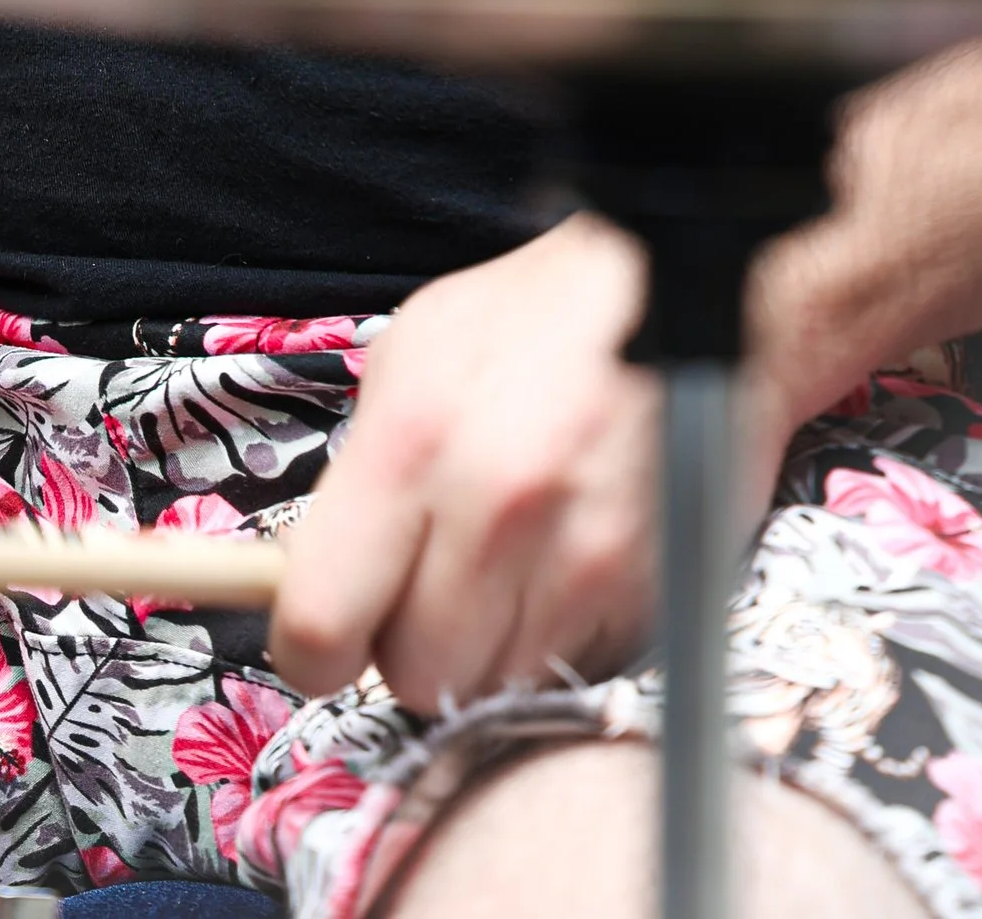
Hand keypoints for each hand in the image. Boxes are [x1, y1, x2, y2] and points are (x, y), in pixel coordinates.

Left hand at [269, 216, 794, 714]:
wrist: (671, 295)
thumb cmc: (528, 319)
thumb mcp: (410, 358)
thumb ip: (360, 475)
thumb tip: (310, 577)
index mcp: (412, 441)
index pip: (321, 621)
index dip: (313, 646)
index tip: (328, 636)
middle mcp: (493, 505)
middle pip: (414, 674)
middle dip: (414, 640)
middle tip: (436, 579)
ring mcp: (579, 555)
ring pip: (495, 687)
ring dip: (490, 645)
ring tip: (508, 562)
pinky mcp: (650, 590)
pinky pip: (573, 673)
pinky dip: (561, 641)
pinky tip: (564, 565)